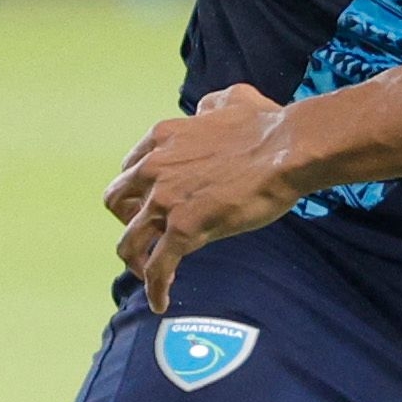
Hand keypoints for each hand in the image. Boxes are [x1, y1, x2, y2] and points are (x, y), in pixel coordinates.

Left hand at [106, 85, 306, 310]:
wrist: (285, 150)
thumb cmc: (266, 125)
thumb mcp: (231, 98)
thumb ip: (210, 106)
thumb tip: (206, 109)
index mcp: (161, 138)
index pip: (130, 169)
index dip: (138, 190)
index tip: (151, 204)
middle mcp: (154, 168)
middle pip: (116, 203)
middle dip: (128, 221)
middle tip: (148, 235)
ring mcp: (165, 201)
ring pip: (128, 241)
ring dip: (134, 261)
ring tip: (146, 276)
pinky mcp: (183, 230)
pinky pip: (158, 267)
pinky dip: (156, 288)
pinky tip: (161, 303)